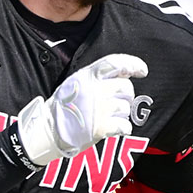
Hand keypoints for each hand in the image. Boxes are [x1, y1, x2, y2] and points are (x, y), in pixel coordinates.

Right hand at [16, 53, 147, 165]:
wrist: (49, 129)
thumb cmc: (65, 106)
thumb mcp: (77, 82)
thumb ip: (98, 77)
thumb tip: (124, 74)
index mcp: (88, 76)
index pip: (115, 63)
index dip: (132, 64)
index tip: (143, 71)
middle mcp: (94, 90)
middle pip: (126, 87)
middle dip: (126, 96)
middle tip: (116, 103)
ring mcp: (98, 109)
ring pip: (126, 108)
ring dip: (122, 114)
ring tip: (108, 117)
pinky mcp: (100, 127)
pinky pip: (124, 125)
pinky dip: (123, 128)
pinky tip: (114, 128)